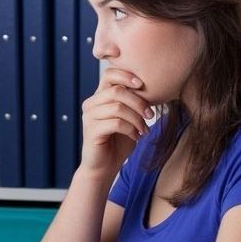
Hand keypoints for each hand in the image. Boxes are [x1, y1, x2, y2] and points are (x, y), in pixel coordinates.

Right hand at [79, 68, 154, 182]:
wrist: (104, 167)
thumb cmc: (118, 141)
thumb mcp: (128, 117)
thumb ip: (132, 102)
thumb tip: (151, 86)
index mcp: (99, 97)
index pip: (109, 74)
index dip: (126, 75)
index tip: (143, 85)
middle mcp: (91, 104)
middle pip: (117, 91)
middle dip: (139, 102)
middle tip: (151, 115)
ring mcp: (89, 118)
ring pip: (118, 107)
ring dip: (137, 118)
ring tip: (145, 129)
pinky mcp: (91, 132)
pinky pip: (116, 123)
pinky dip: (131, 129)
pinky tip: (137, 136)